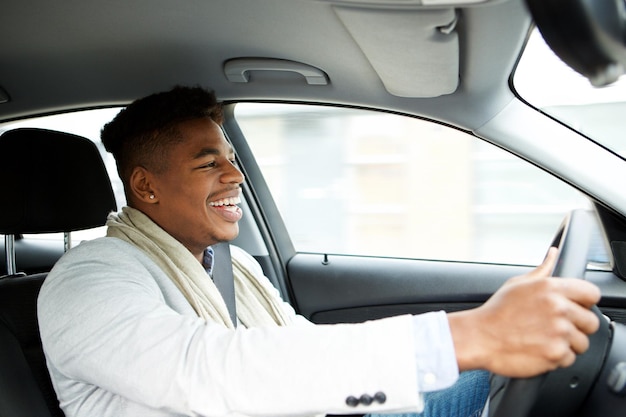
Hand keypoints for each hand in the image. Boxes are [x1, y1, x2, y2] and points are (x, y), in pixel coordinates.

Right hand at [448, 247, 600, 377]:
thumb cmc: (497, 312)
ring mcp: (559, 332)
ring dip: (567, 344)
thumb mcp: (517, 284)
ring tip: (544, 339)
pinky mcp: (556, 353)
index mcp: (551, 288)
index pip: (592, 293)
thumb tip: (553, 254)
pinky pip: (569, 358)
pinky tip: (539, 349)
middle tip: (555, 327)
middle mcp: (558, 308)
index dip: (584, 302)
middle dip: (577, 326)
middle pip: (591, 322)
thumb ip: (542, 270)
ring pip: (582, 342)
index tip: (575, 308)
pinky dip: (556, 357)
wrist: (479, 337)